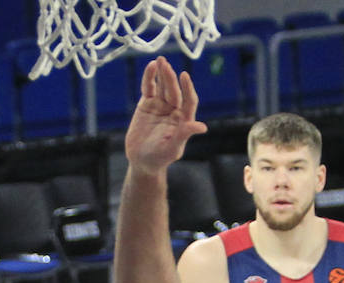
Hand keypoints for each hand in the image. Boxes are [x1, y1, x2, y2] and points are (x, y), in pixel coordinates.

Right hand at [125, 57, 207, 174]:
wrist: (141, 160)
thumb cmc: (159, 158)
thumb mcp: (172, 148)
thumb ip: (184, 135)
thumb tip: (202, 127)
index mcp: (183, 119)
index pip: (189, 100)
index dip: (188, 88)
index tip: (184, 76)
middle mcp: (174, 109)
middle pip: (174, 90)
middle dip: (170, 78)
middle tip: (166, 65)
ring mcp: (160, 105)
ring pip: (162, 86)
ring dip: (162, 73)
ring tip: (160, 61)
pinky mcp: (147, 104)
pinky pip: (149, 88)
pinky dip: (149, 78)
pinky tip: (151, 67)